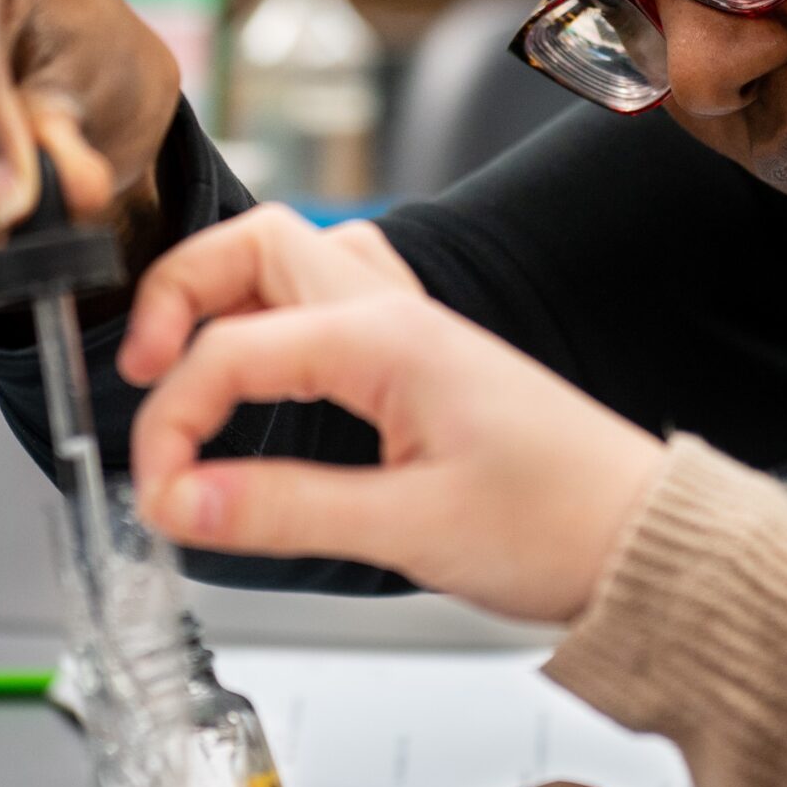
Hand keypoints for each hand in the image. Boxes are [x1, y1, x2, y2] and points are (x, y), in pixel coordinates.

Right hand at [128, 215, 663, 623]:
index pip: (231, 349)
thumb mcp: (407, 531)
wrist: (646, 542)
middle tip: (140, 372)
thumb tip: (178, 502)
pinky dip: (273, 318)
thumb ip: (280, 510)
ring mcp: (412, 327)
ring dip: (227, 294)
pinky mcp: (424, 358)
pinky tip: (263, 373)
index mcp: (387, 337)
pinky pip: (329, 299)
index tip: (157, 497)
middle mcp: (397, 311)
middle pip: (254, 244)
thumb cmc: (559, 525)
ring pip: (294, 258)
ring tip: (186, 364)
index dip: (172, 422)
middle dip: (178, 294)